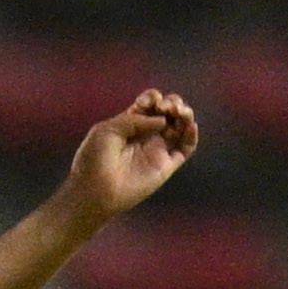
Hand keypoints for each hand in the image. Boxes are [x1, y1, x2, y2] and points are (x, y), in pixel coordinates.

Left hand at [64, 90, 198, 219]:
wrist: (95, 190)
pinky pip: (186, 148)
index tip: (146, 102)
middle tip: (165, 107)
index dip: (152, 98)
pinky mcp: (166, 165)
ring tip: (179, 111)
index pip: (149, 104)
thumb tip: (162, 120)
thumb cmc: (95, 159)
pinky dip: (192, 135)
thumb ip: (135, 120)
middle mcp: (146, 134)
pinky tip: (191, 125)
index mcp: (129, 123)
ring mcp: (157, 149)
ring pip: (180, 127)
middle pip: (168, 112)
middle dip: (171, 103)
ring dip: (185, 114)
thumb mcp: (108, 130)